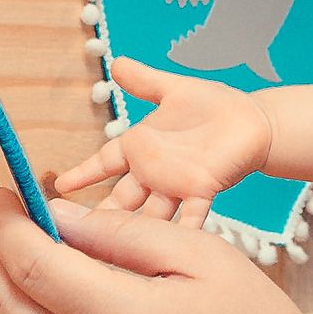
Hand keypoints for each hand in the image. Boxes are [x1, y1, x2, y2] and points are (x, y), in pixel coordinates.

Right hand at [53, 57, 274, 227]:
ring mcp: (176, 184)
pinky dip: (180, 231)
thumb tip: (118, 62)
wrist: (255, 121)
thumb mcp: (175, 90)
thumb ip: (145, 81)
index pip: (103, 162)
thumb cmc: (215, 106)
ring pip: (146, 214)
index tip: (56, 186)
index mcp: (141, 146)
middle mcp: (153, 171)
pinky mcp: (203, 189)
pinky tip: (168, 248)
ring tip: (104, 251)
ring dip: (128, 232)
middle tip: (69, 233)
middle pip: (118, 198)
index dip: (82, 173)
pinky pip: (190, 215)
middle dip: (95, 216)